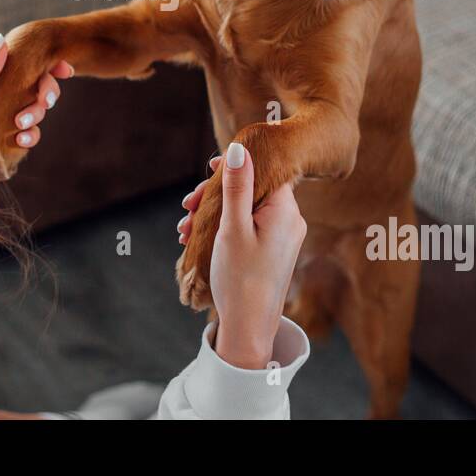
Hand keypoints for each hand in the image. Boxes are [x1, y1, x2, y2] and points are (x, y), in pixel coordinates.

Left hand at [0, 32, 72, 152]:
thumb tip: (2, 40)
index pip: (21, 63)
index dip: (45, 65)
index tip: (66, 70)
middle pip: (34, 85)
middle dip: (45, 93)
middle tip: (46, 102)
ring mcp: (2, 118)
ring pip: (34, 109)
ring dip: (36, 114)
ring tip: (22, 124)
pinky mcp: (4, 140)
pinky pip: (27, 133)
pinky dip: (30, 135)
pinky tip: (22, 140)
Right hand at [177, 143, 305, 368]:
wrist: (249, 327)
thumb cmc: (240, 278)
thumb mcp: (233, 228)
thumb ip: (236, 186)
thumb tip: (240, 147)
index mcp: (285, 209)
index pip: (264, 170)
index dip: (235, 167)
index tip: (209, 170)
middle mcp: (289, 219)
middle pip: (252, 189)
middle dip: (216, 194)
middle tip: (188, 207)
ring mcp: (282, 235)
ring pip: (246, 208)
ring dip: (214, 213)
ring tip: (187, 228)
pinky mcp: (273, 249)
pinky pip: (248, 226)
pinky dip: (224, 227)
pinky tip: (198, 238)